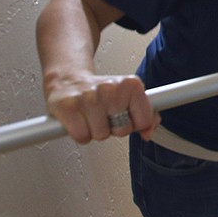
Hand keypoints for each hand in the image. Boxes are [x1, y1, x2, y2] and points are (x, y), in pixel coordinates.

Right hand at [44, 71, 158, 143]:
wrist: (69, 80)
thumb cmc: (100, 93)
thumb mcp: (128, 97)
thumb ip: (146, 114)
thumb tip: (149, 132)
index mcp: (130, 84)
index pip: (144, 121)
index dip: (133, 124)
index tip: (124, 115)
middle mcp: (110, 88)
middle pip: (122, 130)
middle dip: (113, 128)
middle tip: (104, 115)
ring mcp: (89, 97)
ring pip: (101, 135)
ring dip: (95, 131)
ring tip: (90, 116)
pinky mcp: (68, 107)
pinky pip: (82, 136)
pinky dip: (80, 134)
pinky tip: (80, 120)